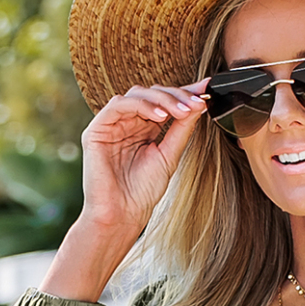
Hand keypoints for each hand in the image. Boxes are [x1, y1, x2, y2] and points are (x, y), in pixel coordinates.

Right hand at [85, 79, 208, 231]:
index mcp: (144, 129)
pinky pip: (119, 104)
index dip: (184, 93)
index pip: (164, 102)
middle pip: (152, 93)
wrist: (122, 215)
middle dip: (176, 95)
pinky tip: (160, 116)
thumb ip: (182, 129)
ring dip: (163, 100)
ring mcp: (112, 125)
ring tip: (182, 111)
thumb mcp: (169, 155)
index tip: (207, 90)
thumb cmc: (143, 192)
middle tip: (195, 103)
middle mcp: (128, 123)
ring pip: (137, 94)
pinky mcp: (97, 129)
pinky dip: (142, 106)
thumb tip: (198, 104)